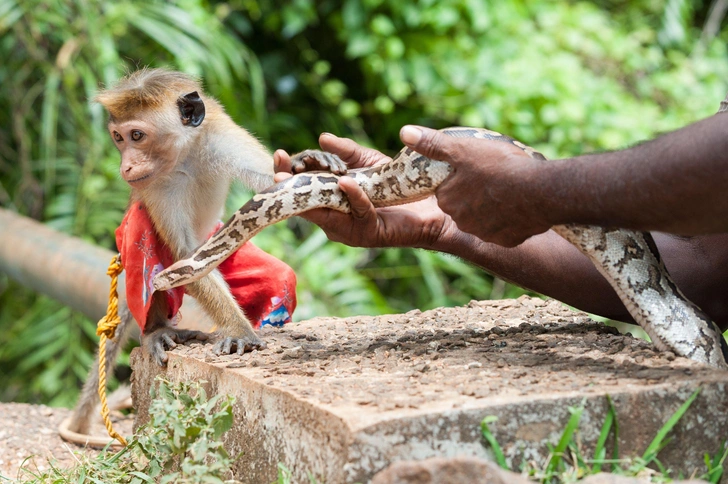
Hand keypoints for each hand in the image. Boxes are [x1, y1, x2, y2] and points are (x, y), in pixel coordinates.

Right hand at [273, 133, 454, 248]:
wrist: (430, 207)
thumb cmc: (397, 185)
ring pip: (324, 210)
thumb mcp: (367, 162)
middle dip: (288, 185)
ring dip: (310, 191)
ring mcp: (348, 228)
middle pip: (303, 202)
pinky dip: (351, 196)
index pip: (301, 186)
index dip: (288, 173)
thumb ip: (346, 151)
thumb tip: (323, 137)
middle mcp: (334, 216)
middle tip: (278, 169)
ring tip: (298, 173)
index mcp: (330, 199)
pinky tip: (346, 181)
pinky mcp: (368, 233)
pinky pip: (357, 212)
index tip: (279, 155)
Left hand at [400, 125, 551, 246]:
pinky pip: (505, 230)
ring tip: (509, 189)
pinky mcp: (507, 240)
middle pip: (464, 205)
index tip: (474, 168)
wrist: (540, 192)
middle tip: (494, 177)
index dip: (459, 177)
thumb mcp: (462, 149)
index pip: (446, 189)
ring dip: (493, 207)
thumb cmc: (500, 167)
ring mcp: (485, 233)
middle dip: (475, 193)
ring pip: (485, 218)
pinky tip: (520, 206)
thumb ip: (432, 144)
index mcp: (448, 199)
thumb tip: (404, 132)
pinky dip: (511, 220)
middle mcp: (462, 221)